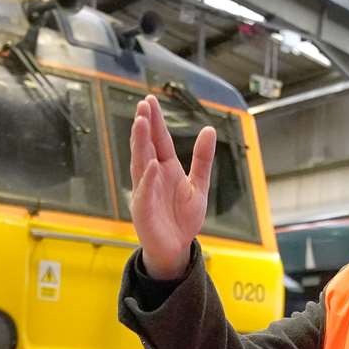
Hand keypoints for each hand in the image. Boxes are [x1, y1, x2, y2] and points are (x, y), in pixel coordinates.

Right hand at [129, 94, 214, 280]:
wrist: (177, 247)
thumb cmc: (184, 218)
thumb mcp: (199, 185)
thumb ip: (203, 159)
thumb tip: (209, 129)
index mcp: (166, 168)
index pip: (159, 140)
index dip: (155, 121)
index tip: (150, 100)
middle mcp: (152, 176)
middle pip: (147, 146)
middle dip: (144, 126)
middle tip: (143, 105)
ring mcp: (146, 191)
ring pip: (141, 163)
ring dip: (140, 144)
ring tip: (141, 123)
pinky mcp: (144, 210)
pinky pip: (145, 192)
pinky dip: (148, 179)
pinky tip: (151, 164)